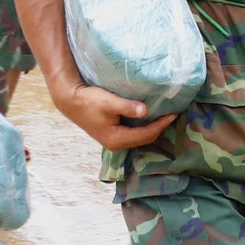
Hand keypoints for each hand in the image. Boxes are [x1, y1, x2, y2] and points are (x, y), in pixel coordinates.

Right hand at [54, 81, 174, 148]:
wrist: (70, 101)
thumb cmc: (89, 101)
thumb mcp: (109, 102)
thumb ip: (127, 107)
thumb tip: (145, 110)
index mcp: (117, 139)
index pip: (146, 135)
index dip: (161, 125)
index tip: (173, 114)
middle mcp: (116, 144)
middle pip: (145, 139)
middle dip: (160, 128)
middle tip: (174, 115)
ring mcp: (114, 140)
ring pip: (140, 137)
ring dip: (153, 128)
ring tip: (165, 116)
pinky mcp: (112, 134)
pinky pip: (134, 133)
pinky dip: (144, 127)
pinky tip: (151, 117)